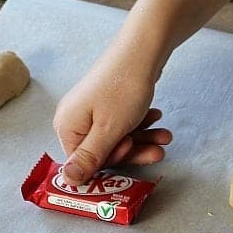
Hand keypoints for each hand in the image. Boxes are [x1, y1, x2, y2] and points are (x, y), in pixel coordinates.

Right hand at [53, 52, 171, 184]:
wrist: (142, 50)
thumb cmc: (123, 89)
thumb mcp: (109, 130)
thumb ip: (89, 158)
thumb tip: (67, 182)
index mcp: (67, 126)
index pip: (85, 162)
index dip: (113, 160)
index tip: (133, 150)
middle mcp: (75, 118)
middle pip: (104, 149)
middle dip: (135, 151)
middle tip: (159, 150)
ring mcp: (92, 109)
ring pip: (117, 136)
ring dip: (143, 139)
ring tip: (165, 136)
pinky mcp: (108, 102)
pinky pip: (122, 122)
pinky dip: (140, 124)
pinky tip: (157, 118)